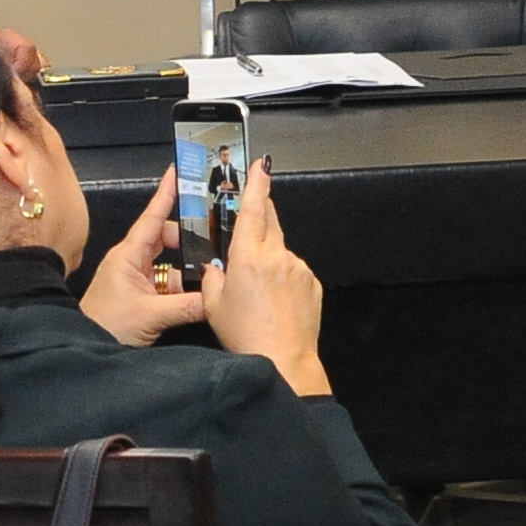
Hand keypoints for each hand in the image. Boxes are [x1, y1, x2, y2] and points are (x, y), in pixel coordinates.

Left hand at [81, 168, 219, 346]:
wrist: (85, 350)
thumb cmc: (106, 326)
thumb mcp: (151, 315)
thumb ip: (188, 306)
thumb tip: (217, 297)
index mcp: (128, 255)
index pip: (152, 217)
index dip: (166, 194)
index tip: (178, 172)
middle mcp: (132, 261)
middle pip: (166, 238)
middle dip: (189, 239)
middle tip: (214, 238)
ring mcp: (137, 279)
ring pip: (170, 263)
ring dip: (189, 268)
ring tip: (212, 272)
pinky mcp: (141, 296)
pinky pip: (168, 283)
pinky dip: (184, 286)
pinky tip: (200, 293)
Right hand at [198, 160, 328, 399]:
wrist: (283, 360)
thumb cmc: (245, 335)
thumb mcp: (213, 305)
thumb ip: (212, 277)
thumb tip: (215, 266)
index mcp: (249, 256)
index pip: (253, 209)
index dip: (256, 184)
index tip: (261, 165)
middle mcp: (277, 256)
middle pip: (270, 222)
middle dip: (261, 213)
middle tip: (251, 212)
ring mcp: (299, 268)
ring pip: (281, 251)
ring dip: (269, 259)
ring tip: (258, 290)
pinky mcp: (313, 283)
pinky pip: (295, 272)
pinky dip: (284, 278)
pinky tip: (275, 301)